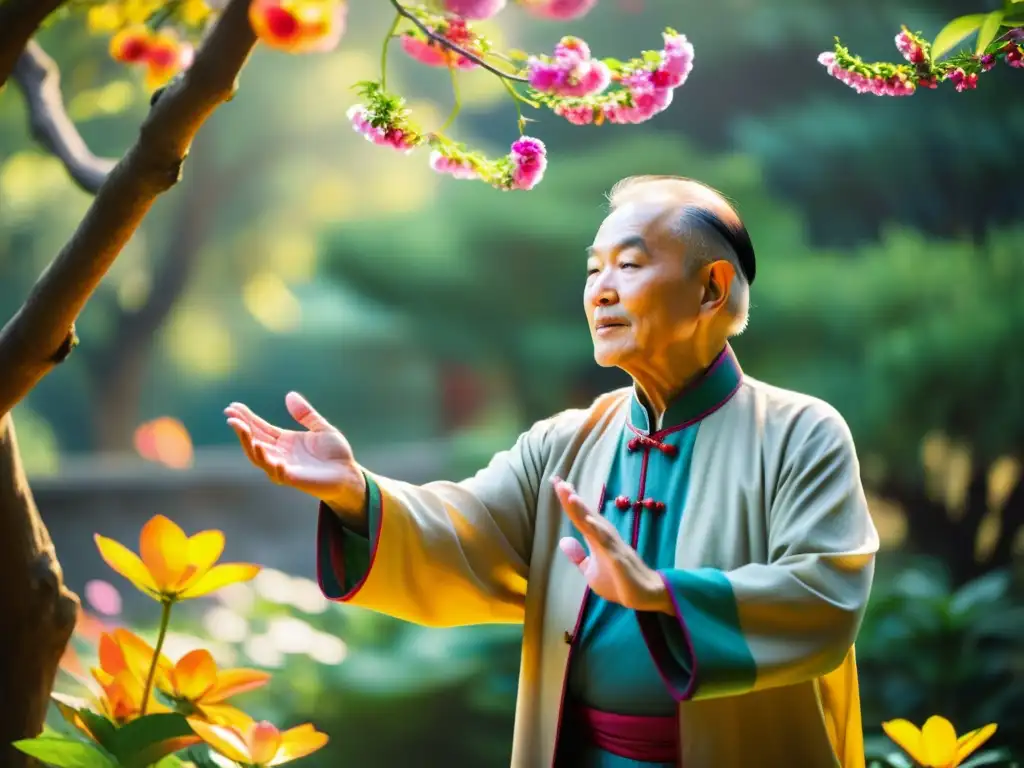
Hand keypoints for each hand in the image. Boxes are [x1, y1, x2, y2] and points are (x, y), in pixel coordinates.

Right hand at [224, 392, 366, 513]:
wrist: (349, 475)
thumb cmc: (335, 454)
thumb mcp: (322, 428)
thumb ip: (306, 414)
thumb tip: (289, 395)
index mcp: (285, 441)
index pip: (260, 428)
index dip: (246, 418)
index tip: (233, 407)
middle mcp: (280, 454)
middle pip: (255, 441)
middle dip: (241, 429)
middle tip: (230, 416)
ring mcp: (284, 467)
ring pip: (259, 457)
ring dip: (249, 444)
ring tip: (242, 429)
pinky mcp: (294, 479)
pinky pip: (277, 473)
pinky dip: (272, 464)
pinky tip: (267, 452)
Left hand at [552, 477, 673, 614]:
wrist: (644, 595)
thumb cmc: (619, 583)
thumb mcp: (591, 572)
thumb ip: (578, 557)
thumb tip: (563, 540)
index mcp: (597, 539)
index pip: (579, 517)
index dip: (568, 502)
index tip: (556, 483)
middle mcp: (605, 537)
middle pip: (586, 514)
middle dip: (572, 498)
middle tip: (558, 481)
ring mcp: (613, 546)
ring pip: (596, 523)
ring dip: (583, 510)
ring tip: (570, 495)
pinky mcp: (618, 558)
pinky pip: (607, 542)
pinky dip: (598, 530)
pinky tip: (588, 520)